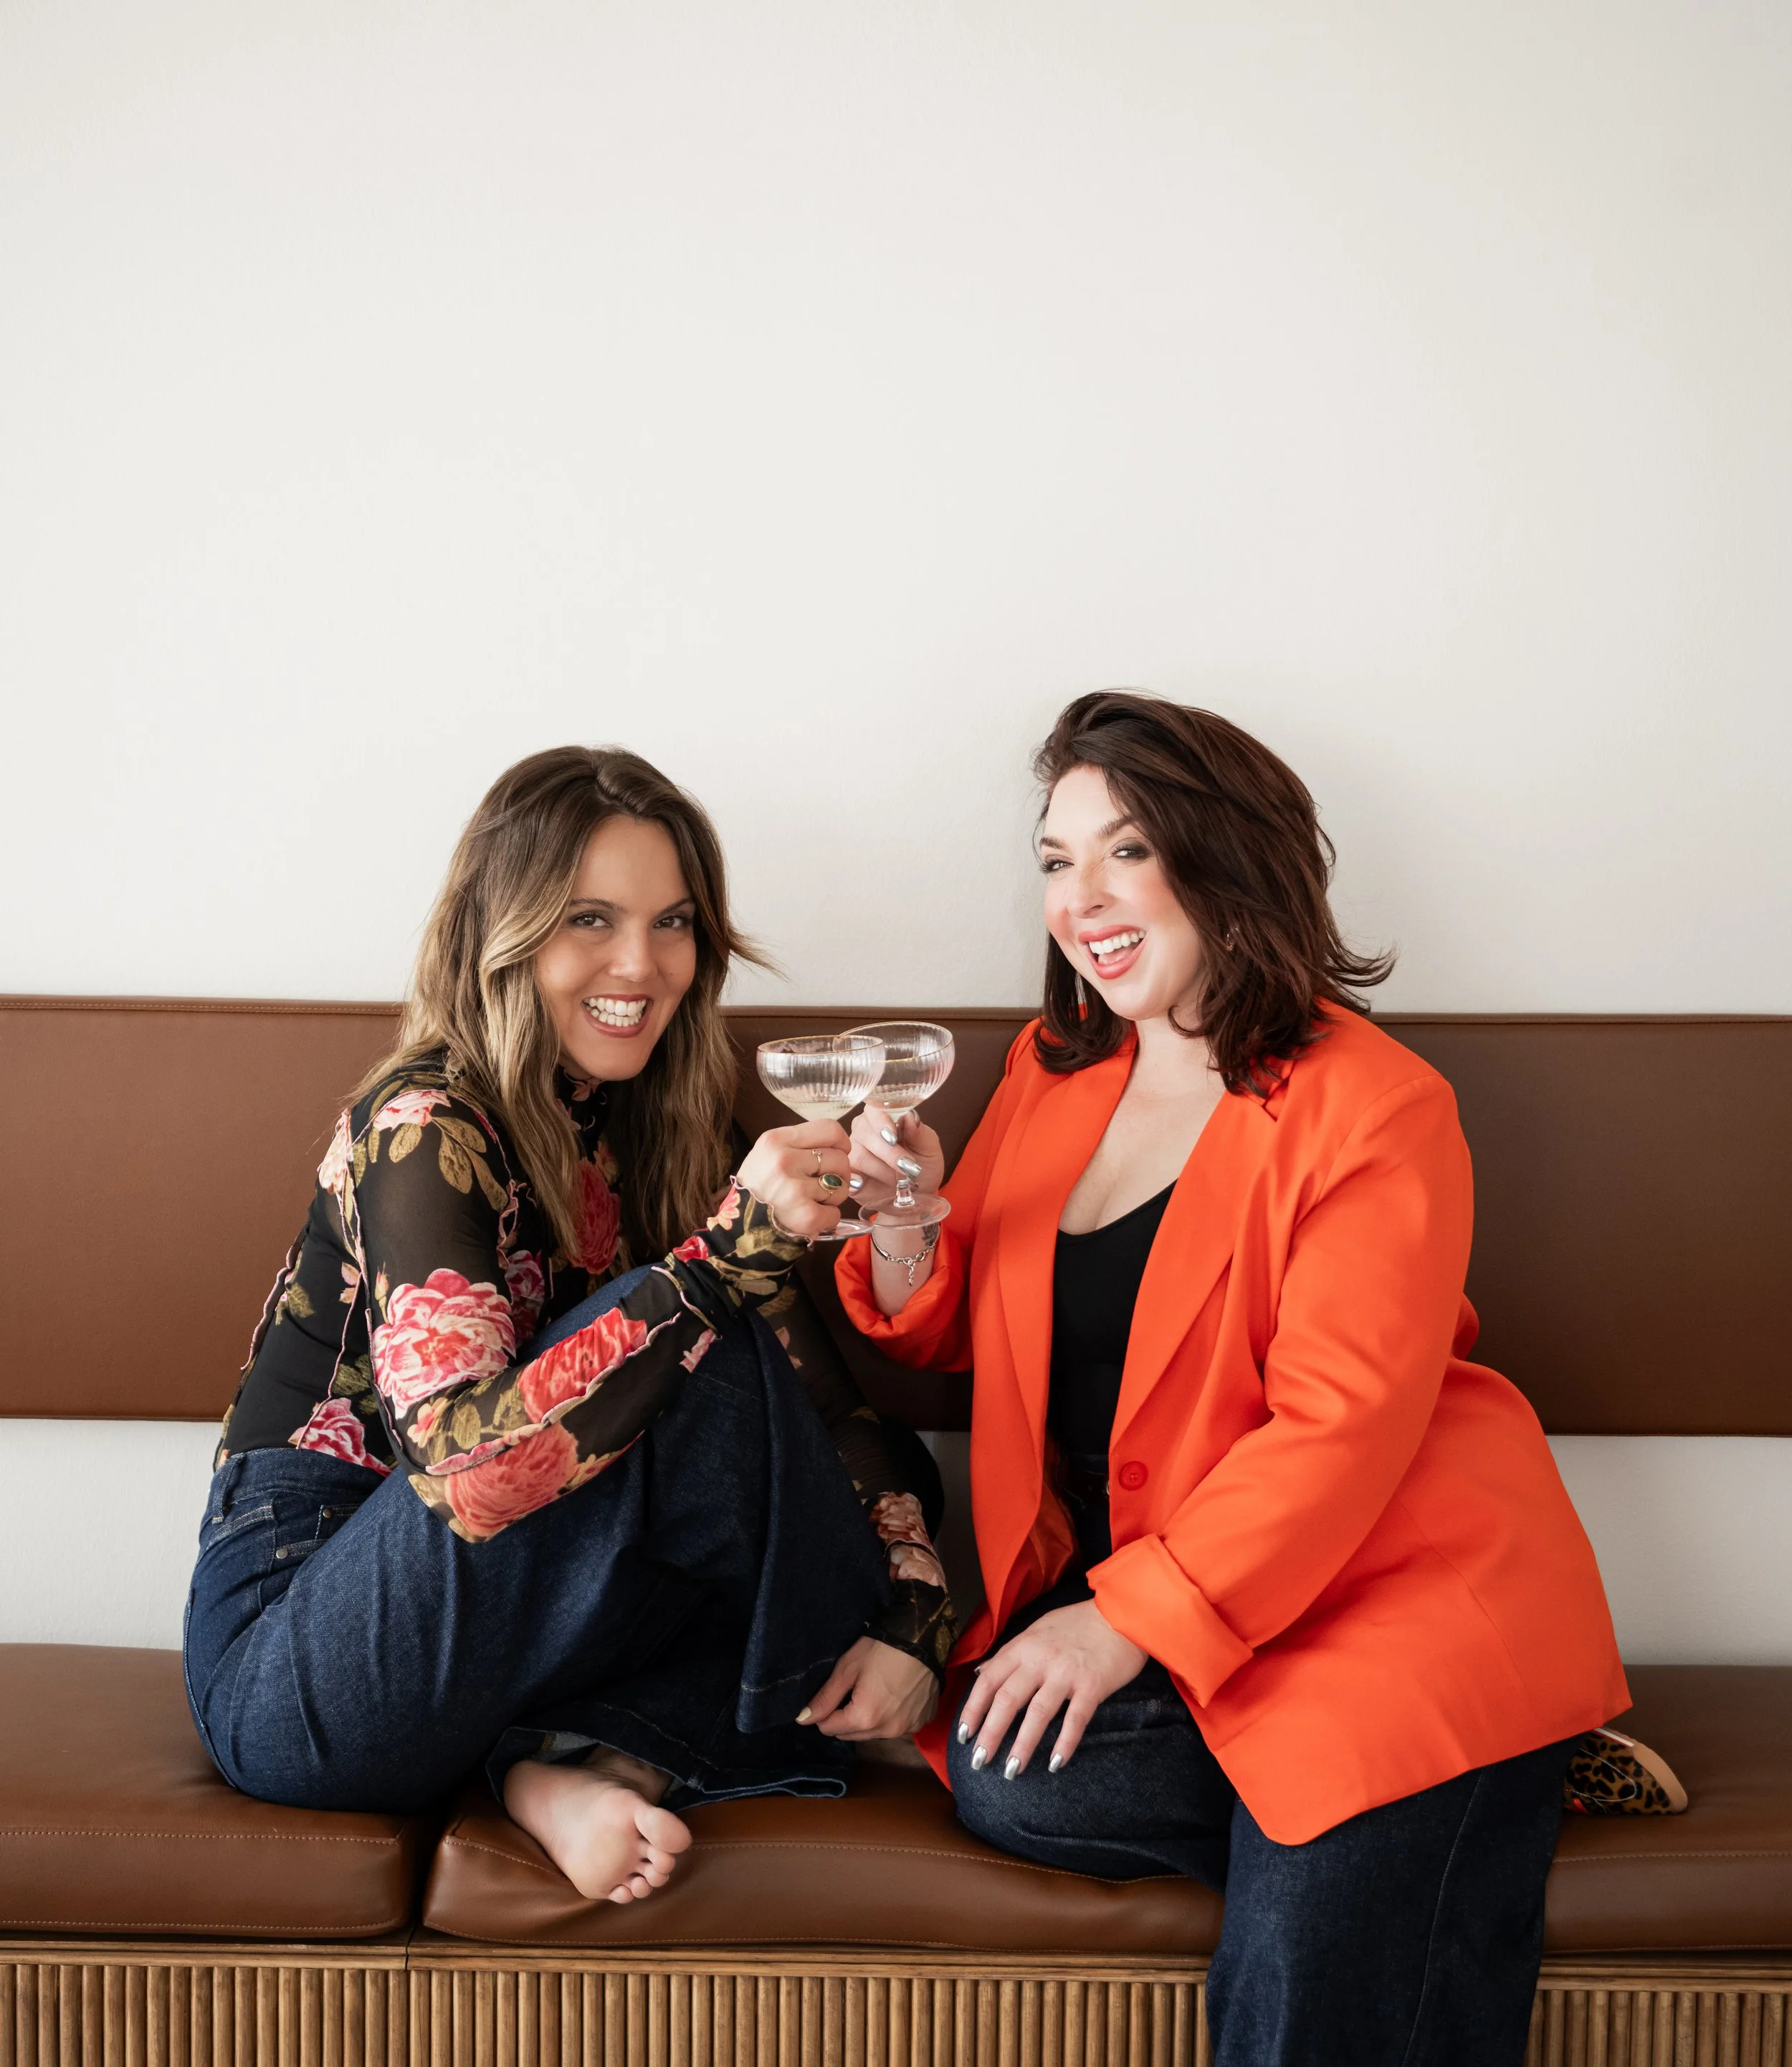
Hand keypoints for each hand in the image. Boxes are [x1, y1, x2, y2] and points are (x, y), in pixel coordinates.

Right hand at [736, 1121, 854, 1239]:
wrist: (739, 1223)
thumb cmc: (759, 1185)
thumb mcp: (769, 1152)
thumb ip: (801, 1144)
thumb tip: (841, 1148)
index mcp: (776, 1139)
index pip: (830, 1129)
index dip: (841, 1143)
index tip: (838, 1153)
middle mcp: (784, 1160)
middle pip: (840, 1158)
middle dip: (837, 1173)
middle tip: (820, 1183)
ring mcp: (794, 1189)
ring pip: (841, 1186)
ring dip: (833, 1197)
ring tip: (813, 1200)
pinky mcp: (804, 1216)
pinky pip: (835, 1213)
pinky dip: (828, 1218)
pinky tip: (811, 1216)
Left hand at [799, 1637, 939, 1740]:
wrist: (924, 1637)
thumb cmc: (881, 1649)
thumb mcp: (847, 1668)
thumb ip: (825, 1698)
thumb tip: (802, 1720)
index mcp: (864, 1718)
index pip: (829, 1729)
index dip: (826, 1711)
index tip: (835, 1692)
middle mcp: (887, 1731)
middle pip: (851, 1735)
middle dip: (846, 1719)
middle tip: (854, 1690)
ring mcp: (908, 1729)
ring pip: (874, 1734)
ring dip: (869, 1720)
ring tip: (876, 1691)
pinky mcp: (922, 1722)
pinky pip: (898, 1727)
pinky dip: (892, 1717)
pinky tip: (896, 1694)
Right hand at [848, 1104, 944, 1199]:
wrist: (918, 1193)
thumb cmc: (923, 1165)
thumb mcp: (929, 1149)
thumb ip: (920, 1132)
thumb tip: (910, 1117)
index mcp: (882, 1117)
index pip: (874, 1108)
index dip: (881, 1121)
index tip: (894, 1137)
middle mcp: (863, 1131)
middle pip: (864, 1133)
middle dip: (888, 1152)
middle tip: (907, 1167)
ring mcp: (853, 1153)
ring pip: (858, 1156)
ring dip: (882, 1171)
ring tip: (900, 1181)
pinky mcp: (849, 1175)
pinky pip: (846, 1175)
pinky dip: (856, 1182)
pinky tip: (865, 1185)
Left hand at [956, 1601, 1146, 1776]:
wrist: (1122, 1614)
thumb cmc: (1078, 1623)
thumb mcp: (1038, 1630)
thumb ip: (1011, 1653)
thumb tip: (982, 1673)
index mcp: (1024, 1645)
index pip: (989, 1680)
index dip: (973, 1708)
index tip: (963, 1734)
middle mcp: (1041, 1659)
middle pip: (1008, 1700)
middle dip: (990, 1734)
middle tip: (979, 1761)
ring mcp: (1067, 1673)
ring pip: (1038, 1713)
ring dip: (1023, 1745)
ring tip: (1011, 1770)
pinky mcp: (1093, 1685)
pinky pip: (1075, 1719)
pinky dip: (1064, 1743)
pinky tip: (1055, 1764)